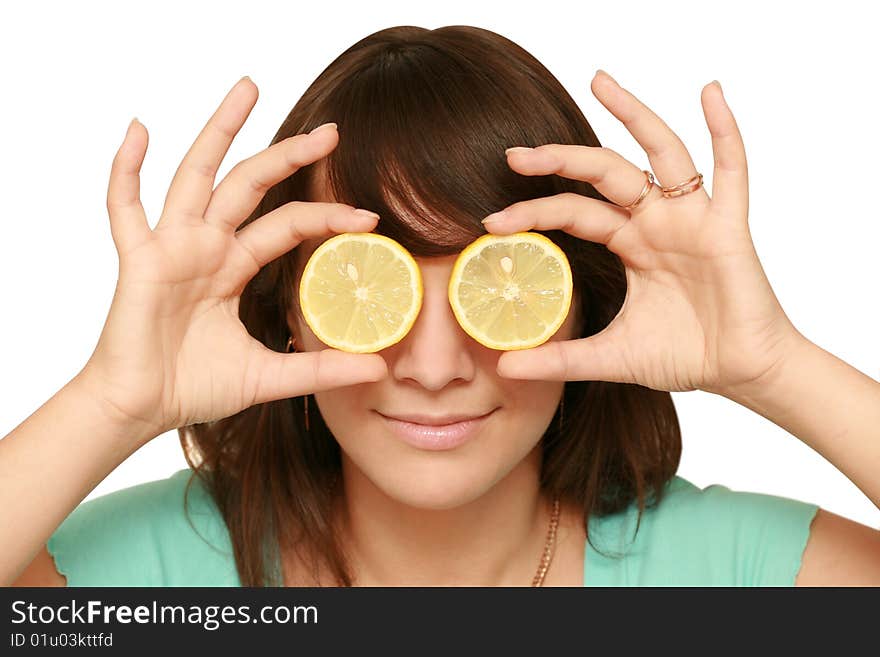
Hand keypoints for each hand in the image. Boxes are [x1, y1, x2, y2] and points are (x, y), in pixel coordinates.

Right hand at [78, 77, 386, 440]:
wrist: (141, 410)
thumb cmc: (194, 387)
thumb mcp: (270, 375)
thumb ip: (320, 368)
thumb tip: (378, 369)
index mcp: (233, 266)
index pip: (287, 225)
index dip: (325, 216)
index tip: (369, 216)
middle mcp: (206, 247)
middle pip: (250, 184)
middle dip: (288, 154)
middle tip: (331, 131)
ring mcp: (172, 248)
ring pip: (197, 176)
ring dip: (220, 131)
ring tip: (249, 89)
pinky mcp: (140, 261)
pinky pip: (126, 208)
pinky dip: (128, 169)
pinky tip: (140, 129)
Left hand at [485, 70, 803, 395]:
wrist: (740, 373)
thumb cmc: (685, 355)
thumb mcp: (610, 355)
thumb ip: (560, 359)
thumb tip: (504, 368)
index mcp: (630, 243)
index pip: (575, 213)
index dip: (535, 213)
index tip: (491, 222)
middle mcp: (657, 221)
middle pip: (605, 174)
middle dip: (560, 160)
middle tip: (514, 155)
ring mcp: (692, 218)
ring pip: (660, 153)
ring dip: (632, 115)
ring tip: (599, 82)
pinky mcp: (727, 226)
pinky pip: (731, 170)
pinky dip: (724, 130)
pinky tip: (710, 93)